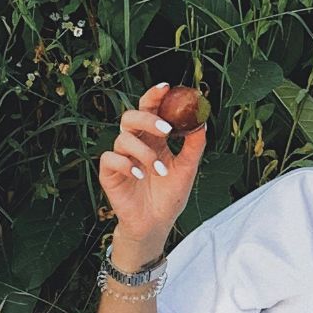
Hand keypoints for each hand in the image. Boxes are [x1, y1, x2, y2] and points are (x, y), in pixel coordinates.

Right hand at [98, 84, 208, 249]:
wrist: (155, 225)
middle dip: (148, 119)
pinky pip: (110, 159)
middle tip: (166, 129)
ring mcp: (120, 157)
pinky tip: (140, 175)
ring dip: (145, 152)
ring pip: (123, 138)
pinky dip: (126, 164)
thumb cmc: (169, 197)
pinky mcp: (109, 173)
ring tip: (160, 172)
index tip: (167, 87)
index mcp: (153, 139)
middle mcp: (135, 144)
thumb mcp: (187, 170)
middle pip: (131, 117)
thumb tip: (202, 121)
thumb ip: (193, 146)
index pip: (150, 109)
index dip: (154, 96)